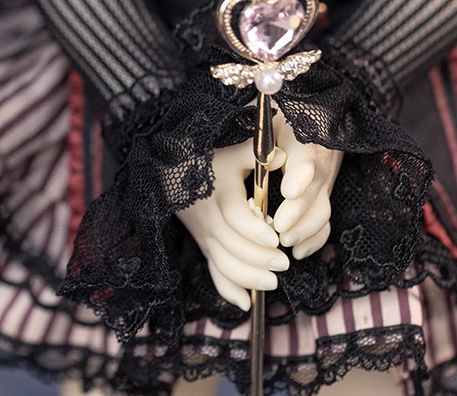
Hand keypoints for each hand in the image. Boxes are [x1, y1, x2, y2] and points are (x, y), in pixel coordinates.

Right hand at [176, 137, 288, 311]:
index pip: (234, 218)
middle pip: (231, 247)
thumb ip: (259, 154)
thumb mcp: (234, 153)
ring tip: (273, 282)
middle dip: (259, 258)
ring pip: (223, 264)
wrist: (172, 172)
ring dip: (248, 277)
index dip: (254, 231)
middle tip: (284, 263)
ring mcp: (205, 236)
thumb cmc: (210, 162)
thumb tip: (284, 154)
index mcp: (220, 195)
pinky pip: (214, 272)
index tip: (275, 237)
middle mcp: (210, 220)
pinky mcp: (204, 246)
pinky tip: (246, 304)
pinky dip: (228, 290)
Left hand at [273, 109, 342, 258]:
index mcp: (303, 136)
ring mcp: (323, 182)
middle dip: (298, 210)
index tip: (288, 191)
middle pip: (314, 188)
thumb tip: (250, 148)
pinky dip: (314, 240)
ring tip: (286, 241)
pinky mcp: (323, 198)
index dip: (300, 175)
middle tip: (279, 226)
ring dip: (305, 229)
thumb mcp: (269, 116)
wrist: (312, 117)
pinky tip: (297, 251)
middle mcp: (318, 161)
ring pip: (322, 209)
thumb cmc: (281, 117)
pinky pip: (325, 223)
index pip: (307, 156)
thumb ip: (261, 134)